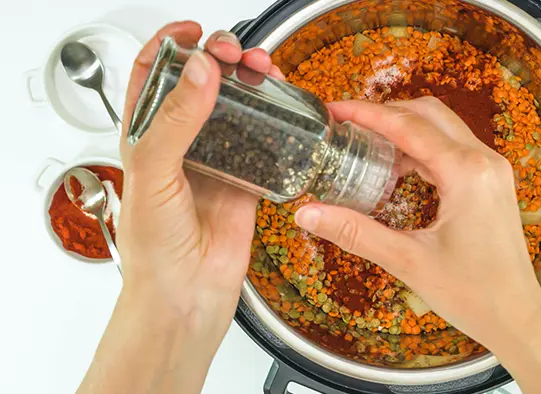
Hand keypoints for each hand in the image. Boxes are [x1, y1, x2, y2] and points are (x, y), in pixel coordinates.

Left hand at [78, 21, 284, 393]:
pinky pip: (265, 139)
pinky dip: (276, 119)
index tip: (193, 33)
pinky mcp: (247, 178)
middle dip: (219, 58)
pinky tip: (282, 107)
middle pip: (202, 84)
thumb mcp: (152, 174)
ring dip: (251, 83)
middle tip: (235, 54)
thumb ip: (174, 121)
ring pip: (237, 106)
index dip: (172, 47)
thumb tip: (200, 73)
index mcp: (146, 137)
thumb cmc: (154, 248)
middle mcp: (183, 144)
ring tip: (263, 70)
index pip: (155, 76)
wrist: (186, 293)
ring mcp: (218, 159)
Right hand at [293, 97, 540, 392]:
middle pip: (428, 114)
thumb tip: (308, 214)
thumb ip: (355, 232)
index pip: (408, 127)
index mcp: (466, 173)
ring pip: (443, 129)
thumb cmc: (473, 294)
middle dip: (385, 113)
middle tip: (347, 122)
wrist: (517, 317)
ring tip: (365, 142)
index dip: (367, 113)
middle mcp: (484, 162)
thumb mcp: (408, 261)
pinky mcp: (492, 184)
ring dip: (405, 129)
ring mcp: (492, 171)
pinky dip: (423, 149)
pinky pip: (454, 150)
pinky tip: (397, 167)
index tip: (335, 109)